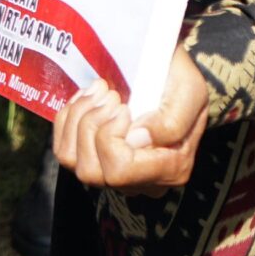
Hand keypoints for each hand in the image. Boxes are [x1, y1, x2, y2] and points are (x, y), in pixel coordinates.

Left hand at [54, 46, 208, 193]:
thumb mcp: (190, 92)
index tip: (123, 106)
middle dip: (91, 124)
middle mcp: (140, 181)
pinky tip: (87, 98)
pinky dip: (67, 119)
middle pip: (91, 172)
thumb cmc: (182, 83)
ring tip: (99, 91)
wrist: (172, 73)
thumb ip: (171, 122)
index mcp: (169, 170)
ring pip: (72, 161)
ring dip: (79, 118)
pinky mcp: (94, 159)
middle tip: (110, 94)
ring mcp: (114, 173)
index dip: (110, 137)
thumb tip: (137, 139)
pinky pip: (63, 150)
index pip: (120, 172)